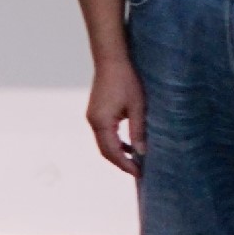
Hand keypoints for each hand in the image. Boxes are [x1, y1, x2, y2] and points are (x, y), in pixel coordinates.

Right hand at [87, 58, 145, 175]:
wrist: (111, 60)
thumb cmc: (126, 81)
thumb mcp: (137, 107)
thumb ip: (138, 131)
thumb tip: (141, 152)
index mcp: (101, 121)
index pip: (112, 151)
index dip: (125, 164)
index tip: (139, 174)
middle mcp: (92, 121)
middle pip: (104, 150)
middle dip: (120, 162)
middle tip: (138, 171)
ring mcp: (92, 116)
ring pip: (103, 143)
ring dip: (117, 153)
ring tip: (135, 161)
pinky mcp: (95, 112)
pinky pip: (103, 133)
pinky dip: (114, 142)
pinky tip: (128, 144)